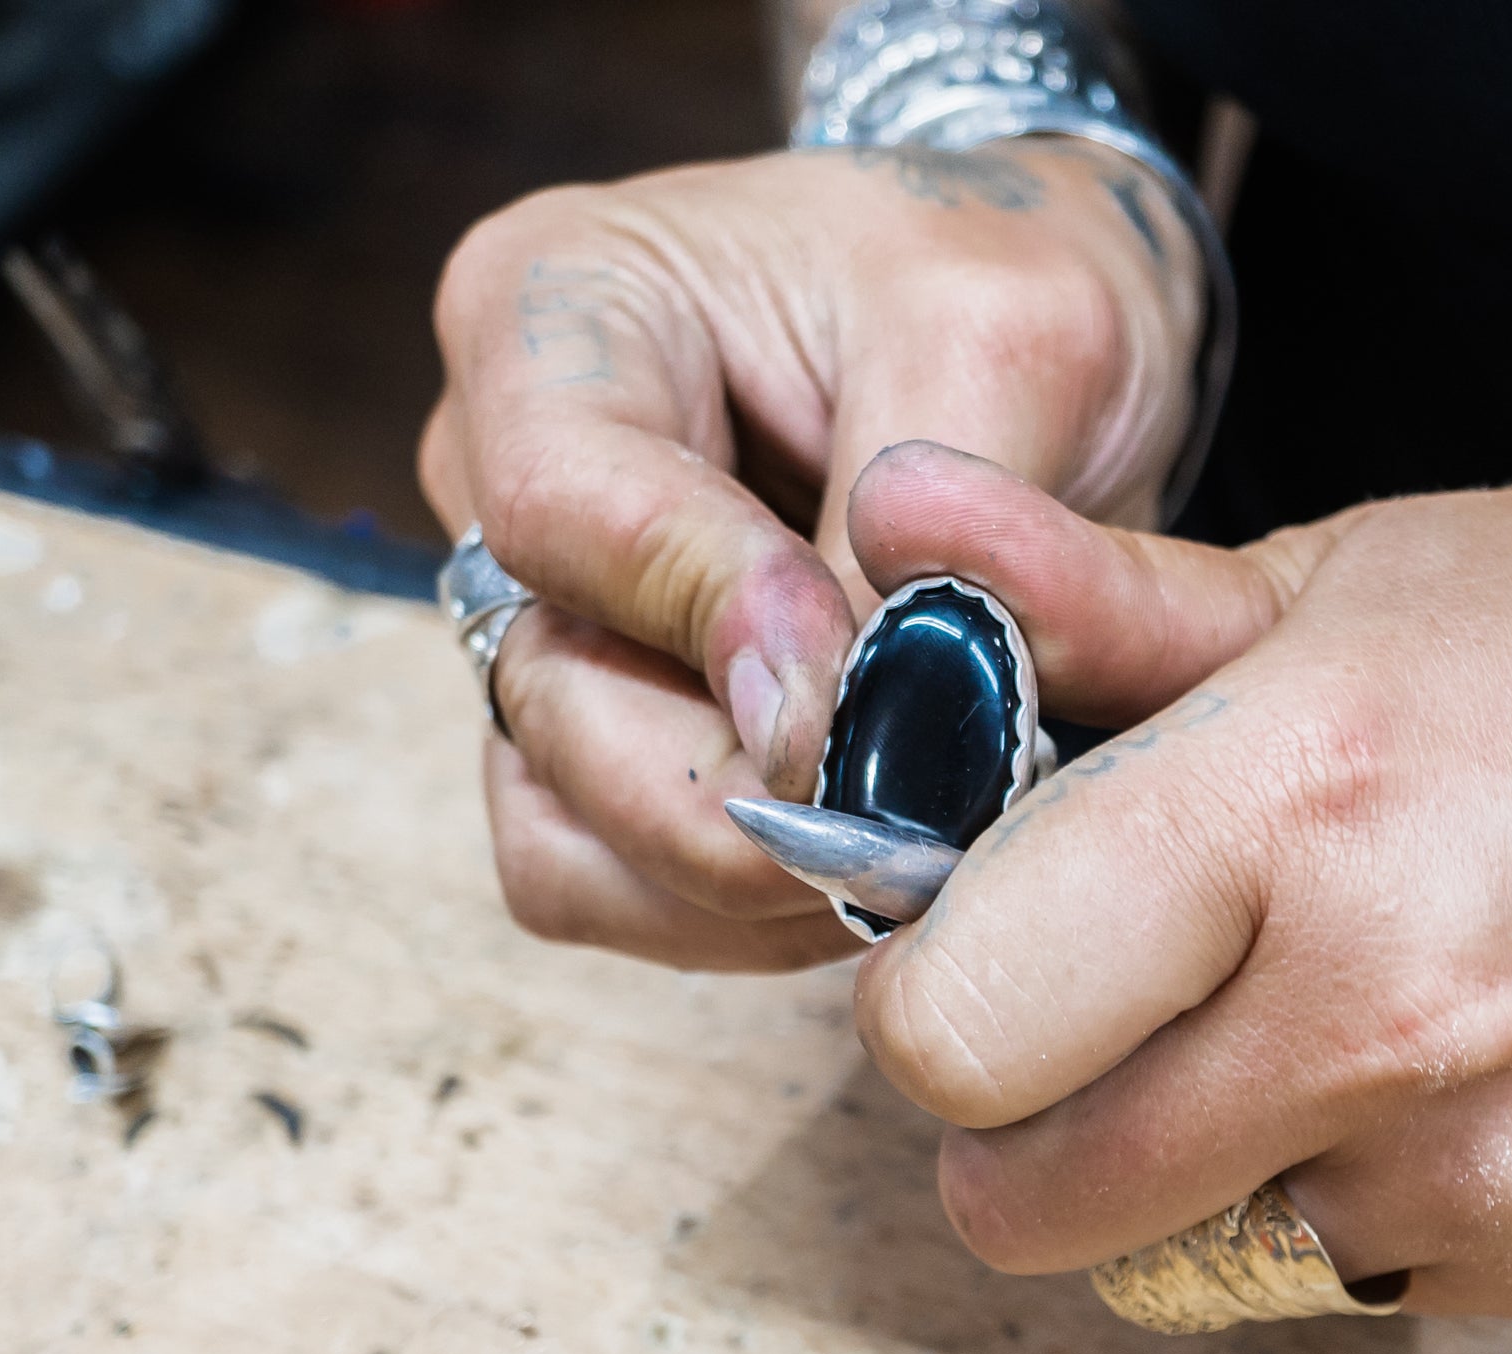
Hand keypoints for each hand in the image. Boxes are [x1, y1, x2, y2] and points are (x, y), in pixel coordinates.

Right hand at [419, 142, 1206, 968]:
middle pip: (555, 698)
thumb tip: (850, 722)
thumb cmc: (996, 281)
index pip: (564, 509)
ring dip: (754, 873)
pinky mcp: (584, 746)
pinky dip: (745, 914)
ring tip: (926, 832)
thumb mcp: (1012, 334)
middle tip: (935, 806)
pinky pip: (616, 889)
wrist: (1018, 327)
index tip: (870, 681)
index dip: (714, 620)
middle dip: (751, 786)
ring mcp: (532, 622)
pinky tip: (874, 853)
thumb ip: (938, 518)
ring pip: (572, 831)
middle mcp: (493, 474)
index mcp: (552, 308)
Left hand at [845, 450, 1511, 1318]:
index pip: (947, 1031)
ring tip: (1315, 1011)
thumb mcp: (1351, 570)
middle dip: (1023, 1120)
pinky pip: (1350, 1278)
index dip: (931, 996)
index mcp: (1291, 804)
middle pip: (1022, 1202)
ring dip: (1192, 1168)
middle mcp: (1377, 1016)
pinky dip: (1354, 1198)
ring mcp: (1485, 1168)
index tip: (985, 947)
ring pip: (1176, 1258)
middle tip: (1111, 1011)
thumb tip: (886, 516)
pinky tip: (1458, 1063)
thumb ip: (1089, 600)